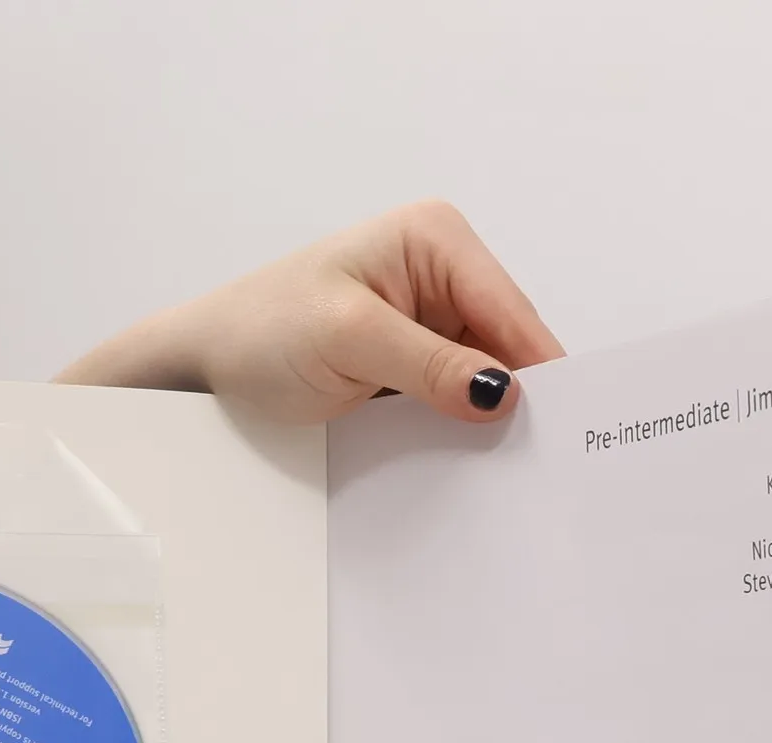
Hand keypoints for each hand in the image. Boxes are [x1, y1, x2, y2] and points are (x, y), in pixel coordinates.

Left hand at [57, 200, 562, 424]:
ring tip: (497, 473)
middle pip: (508, 347)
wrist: (203, 366)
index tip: (568, 432)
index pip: (511, 311)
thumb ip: (430, 365)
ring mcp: (427, 324)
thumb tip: (502, 392)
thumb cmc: (260, 331)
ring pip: (484, 383)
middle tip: (533, 466)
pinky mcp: (411, 367)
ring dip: (484, 424)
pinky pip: (452, 404)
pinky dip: (456, 434)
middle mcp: (440, 275)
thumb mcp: (349, 341)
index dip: (542, 370)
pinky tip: (461, 464)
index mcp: (436, 240)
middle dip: (515, 400)